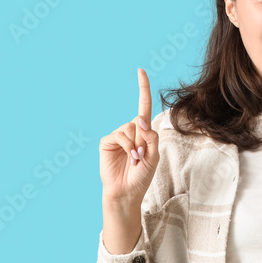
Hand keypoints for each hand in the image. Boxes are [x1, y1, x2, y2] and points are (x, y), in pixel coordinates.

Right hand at [99, 68, 160, 204]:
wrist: (126, 192)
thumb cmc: (142, 176)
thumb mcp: (154, 156)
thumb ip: (152, 137)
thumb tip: (141, 120)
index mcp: (144, 132)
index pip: (143, 106)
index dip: (143, 88)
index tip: (140, 71)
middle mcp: (131, 131)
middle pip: (140, 120)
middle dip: (144, 138)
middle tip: (142, 156)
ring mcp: (118, 136)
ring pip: (130, 127)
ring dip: (136, 145)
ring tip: (135, 159)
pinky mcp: (107, 142)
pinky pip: (120, 135)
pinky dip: (127, 146)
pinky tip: (129, 157)